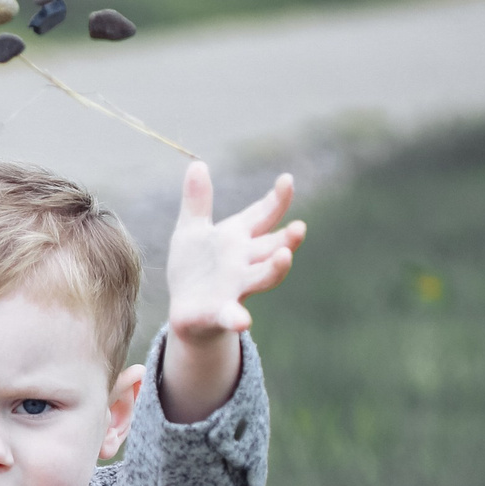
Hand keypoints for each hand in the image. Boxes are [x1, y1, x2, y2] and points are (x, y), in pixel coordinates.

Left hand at [160, 162, 305, 420]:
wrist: (184, 311)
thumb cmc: (194, 270)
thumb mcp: (191, 231)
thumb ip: (197, 201)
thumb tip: (197, 164)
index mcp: (238, 239)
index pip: (263, 216)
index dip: (277, 200)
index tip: (287, 180)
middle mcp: (244, 262)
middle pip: (272, 247)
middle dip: (288, 238)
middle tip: (300, 227)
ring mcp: (235, 288)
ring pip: (263, 277)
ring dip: (276, 268)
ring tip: (285, 256)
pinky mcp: (220, 312)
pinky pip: (232, 315)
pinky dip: (238, 318)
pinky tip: (243, 322)